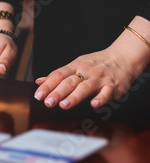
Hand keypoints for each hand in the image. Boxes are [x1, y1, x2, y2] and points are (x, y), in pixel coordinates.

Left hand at [34, 17, 149, 109]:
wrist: (124, 56)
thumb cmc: (96, 63)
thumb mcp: (75, 65)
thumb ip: (58, 75)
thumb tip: (39, 81)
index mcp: (75, 66)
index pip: (58, 75)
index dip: (47, 86)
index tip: (38, 96)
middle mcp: (86, 72)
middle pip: (70, 82)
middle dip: (57, 92)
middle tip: (47, 102)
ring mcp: (99, 78)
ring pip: (86, 87)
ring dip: (74, 96)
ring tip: (63, 105)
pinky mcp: (113, 86)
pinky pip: (107, 92)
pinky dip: (101, 98)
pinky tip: (94, 104)